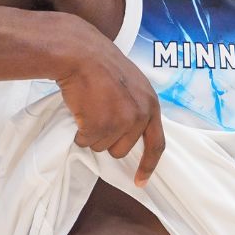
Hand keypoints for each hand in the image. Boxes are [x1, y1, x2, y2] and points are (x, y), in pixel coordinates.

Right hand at [58, 21, 164, 186]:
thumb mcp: (132, 84)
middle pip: (122, 150)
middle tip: (97, 114)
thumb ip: (136, 108)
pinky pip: (85, 142)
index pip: (156, 143)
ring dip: (91, 133)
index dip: (148, 165)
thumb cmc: (101, 66)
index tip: (140, 181)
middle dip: (107, 138)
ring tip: (89, 106)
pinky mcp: (101, 125)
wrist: (81, 53)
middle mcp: (141, 115)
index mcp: (151, 105)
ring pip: (102, 147)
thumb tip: (131, 135)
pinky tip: (79, 108)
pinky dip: (78, 131)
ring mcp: (122, 121)